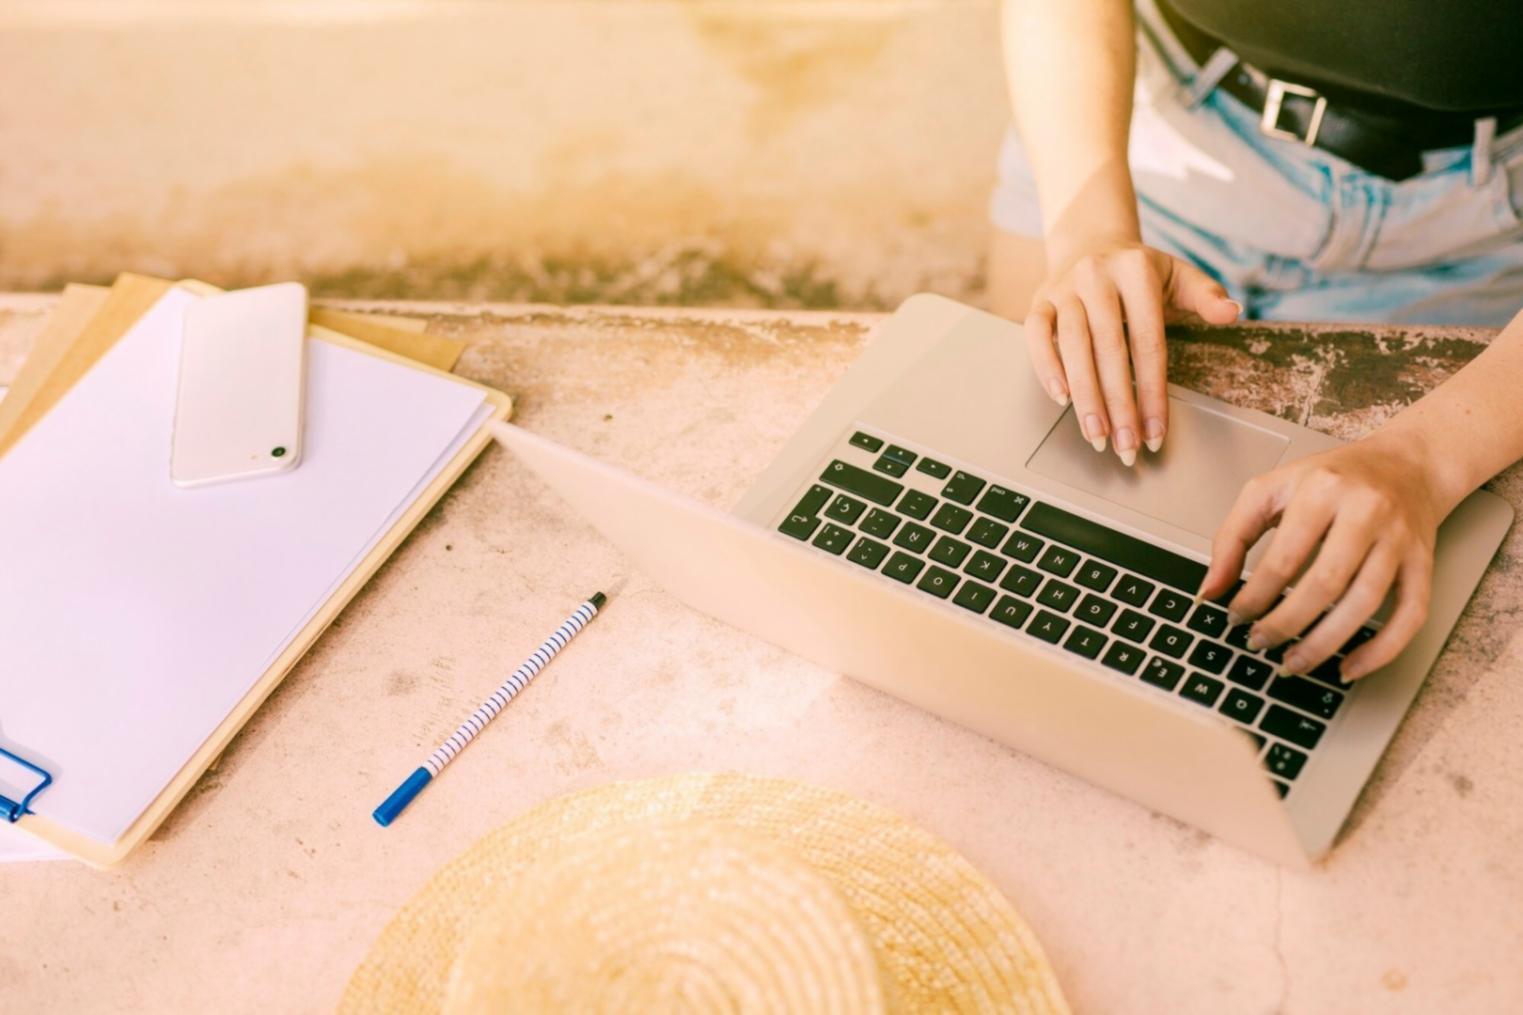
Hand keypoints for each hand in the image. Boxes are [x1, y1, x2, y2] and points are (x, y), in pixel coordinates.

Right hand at [1025, 241, 1240, 463]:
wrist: (1090, 241)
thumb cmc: (1139, 271)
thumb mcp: (1178, 275)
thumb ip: (1205, 296)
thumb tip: (1231, 313)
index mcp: (1137, 271)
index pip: (1147, 342)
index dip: (1152, 391)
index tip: (1155, 431)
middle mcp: (1097, 276)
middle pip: (1108, 350)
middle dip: (1118, 405)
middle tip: (1126, 446)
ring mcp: (1064, 288)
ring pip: (1071, 347)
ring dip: (1084, 397)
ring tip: (1097, 436)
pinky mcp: (1039, 299)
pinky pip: (1036, 334)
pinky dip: (1045, 366)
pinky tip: (1061, 398)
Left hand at [1197, 436, 1443, 681]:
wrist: (1406, 463)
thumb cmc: (1332, 478)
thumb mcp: (1271, 490)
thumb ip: (1233, 536)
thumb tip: (1210, 591)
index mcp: (1323, 490)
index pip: (1284, 557)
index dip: (1255, 595)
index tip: (1235, 617)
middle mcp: (1367, 512)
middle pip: (1325, 583)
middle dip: (1286, 623)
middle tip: (1259, 642)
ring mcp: (1400, 539)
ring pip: (1365, 603)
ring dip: (1325, 643)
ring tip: (1293, 662)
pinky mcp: (1423, 563)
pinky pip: (1410, 615)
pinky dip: (1380, 650)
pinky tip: (1348, 669)